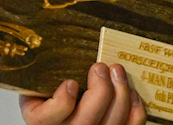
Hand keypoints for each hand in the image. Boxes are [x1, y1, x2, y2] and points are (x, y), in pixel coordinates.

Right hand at [20, 63, 145, 124]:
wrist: (63, 116)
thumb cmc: (50, 99)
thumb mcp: (36, 90)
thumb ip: (44, 80)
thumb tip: (51, 55)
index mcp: (42, 123)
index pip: (48, 119)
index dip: (62, 101)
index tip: (70, 83)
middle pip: (86, 121)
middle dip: (101, 89)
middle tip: (101, 67)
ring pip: (112, 123)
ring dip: (121, 92)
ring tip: (117, 71)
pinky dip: (136, 107)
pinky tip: (130, 91)